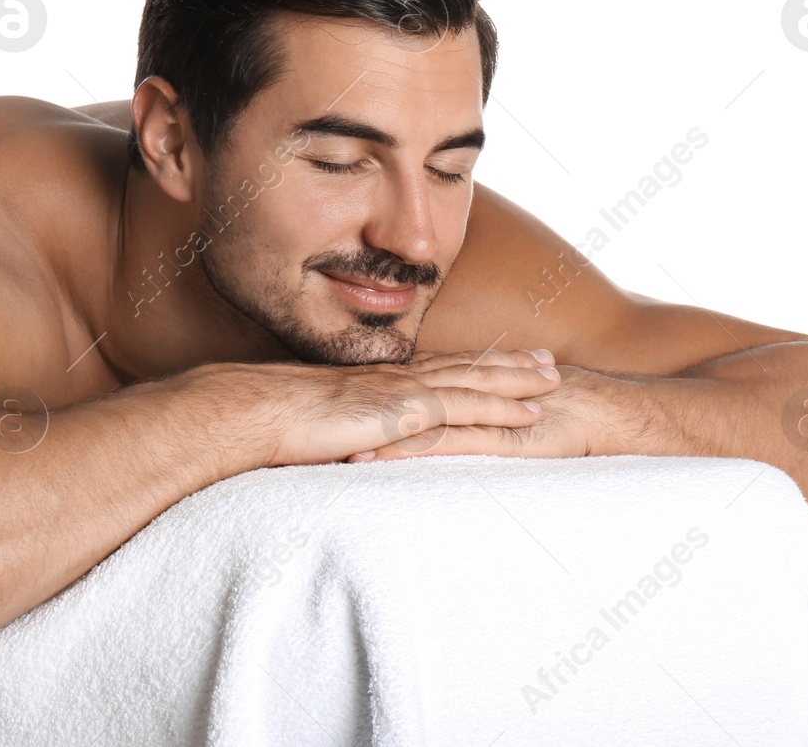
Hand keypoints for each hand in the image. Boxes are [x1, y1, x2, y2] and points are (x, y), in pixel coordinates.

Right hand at [202, 349, 561, 467]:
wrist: (252, 413)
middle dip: (508, 363)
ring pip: (475, 382)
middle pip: (464, 367)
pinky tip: (532, 413)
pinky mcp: (404, 412)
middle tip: (548, 359)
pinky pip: (465, 409)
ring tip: (555, 379)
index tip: (500, 359)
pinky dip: (503, 408)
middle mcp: (394, 378)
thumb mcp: (314, 424)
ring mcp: (401, 392)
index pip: (433, 370)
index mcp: (374, 381)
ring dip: (518, 381)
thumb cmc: (269, 422)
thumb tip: (343, 448)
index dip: (470, 365)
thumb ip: (338, 430)